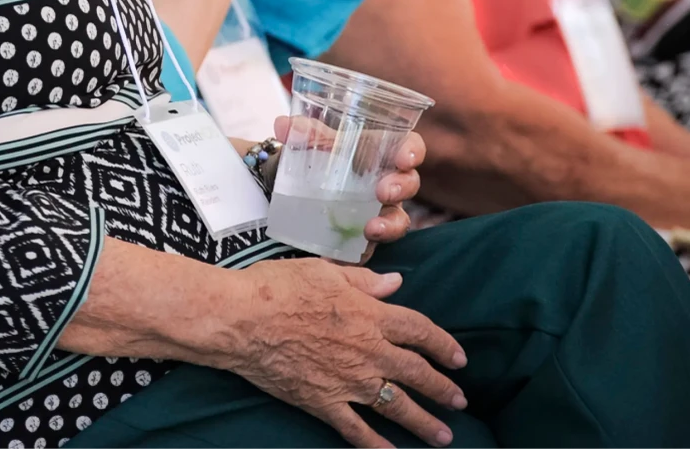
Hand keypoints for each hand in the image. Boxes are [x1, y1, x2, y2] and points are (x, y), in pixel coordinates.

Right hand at [226, 256, 466, 448]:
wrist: (243, 319)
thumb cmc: (279, 286)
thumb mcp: (324, 271)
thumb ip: (364, 282)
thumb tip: (396, 283)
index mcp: (369, 316)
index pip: (419, 330)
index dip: (443, 345)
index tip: (459, 358)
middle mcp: (367, 352)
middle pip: (416, 372)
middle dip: (442, 388)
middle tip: (460, 400)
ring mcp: (348, 382)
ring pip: (397, 407)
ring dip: (424, 422)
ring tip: (444, 435)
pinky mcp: (326, 403)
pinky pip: (359, 431)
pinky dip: (378, 446)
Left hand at [268, 118, 423, 250]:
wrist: (304, 183)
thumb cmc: (323, 153)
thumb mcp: (314, 140)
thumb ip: (303, 131)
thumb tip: (284, 125)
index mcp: (382, 152)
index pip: (409, 147)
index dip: (412, 152)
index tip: (404, 159)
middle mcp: (388, 181)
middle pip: (408, 184)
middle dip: (400, 188)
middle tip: (383, 192)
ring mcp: (381, 211)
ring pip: (398, 220)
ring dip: (388, 225)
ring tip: (371, 229)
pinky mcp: (367, 237)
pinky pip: (371, 248)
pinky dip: (359, 252)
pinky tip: (343, 255)